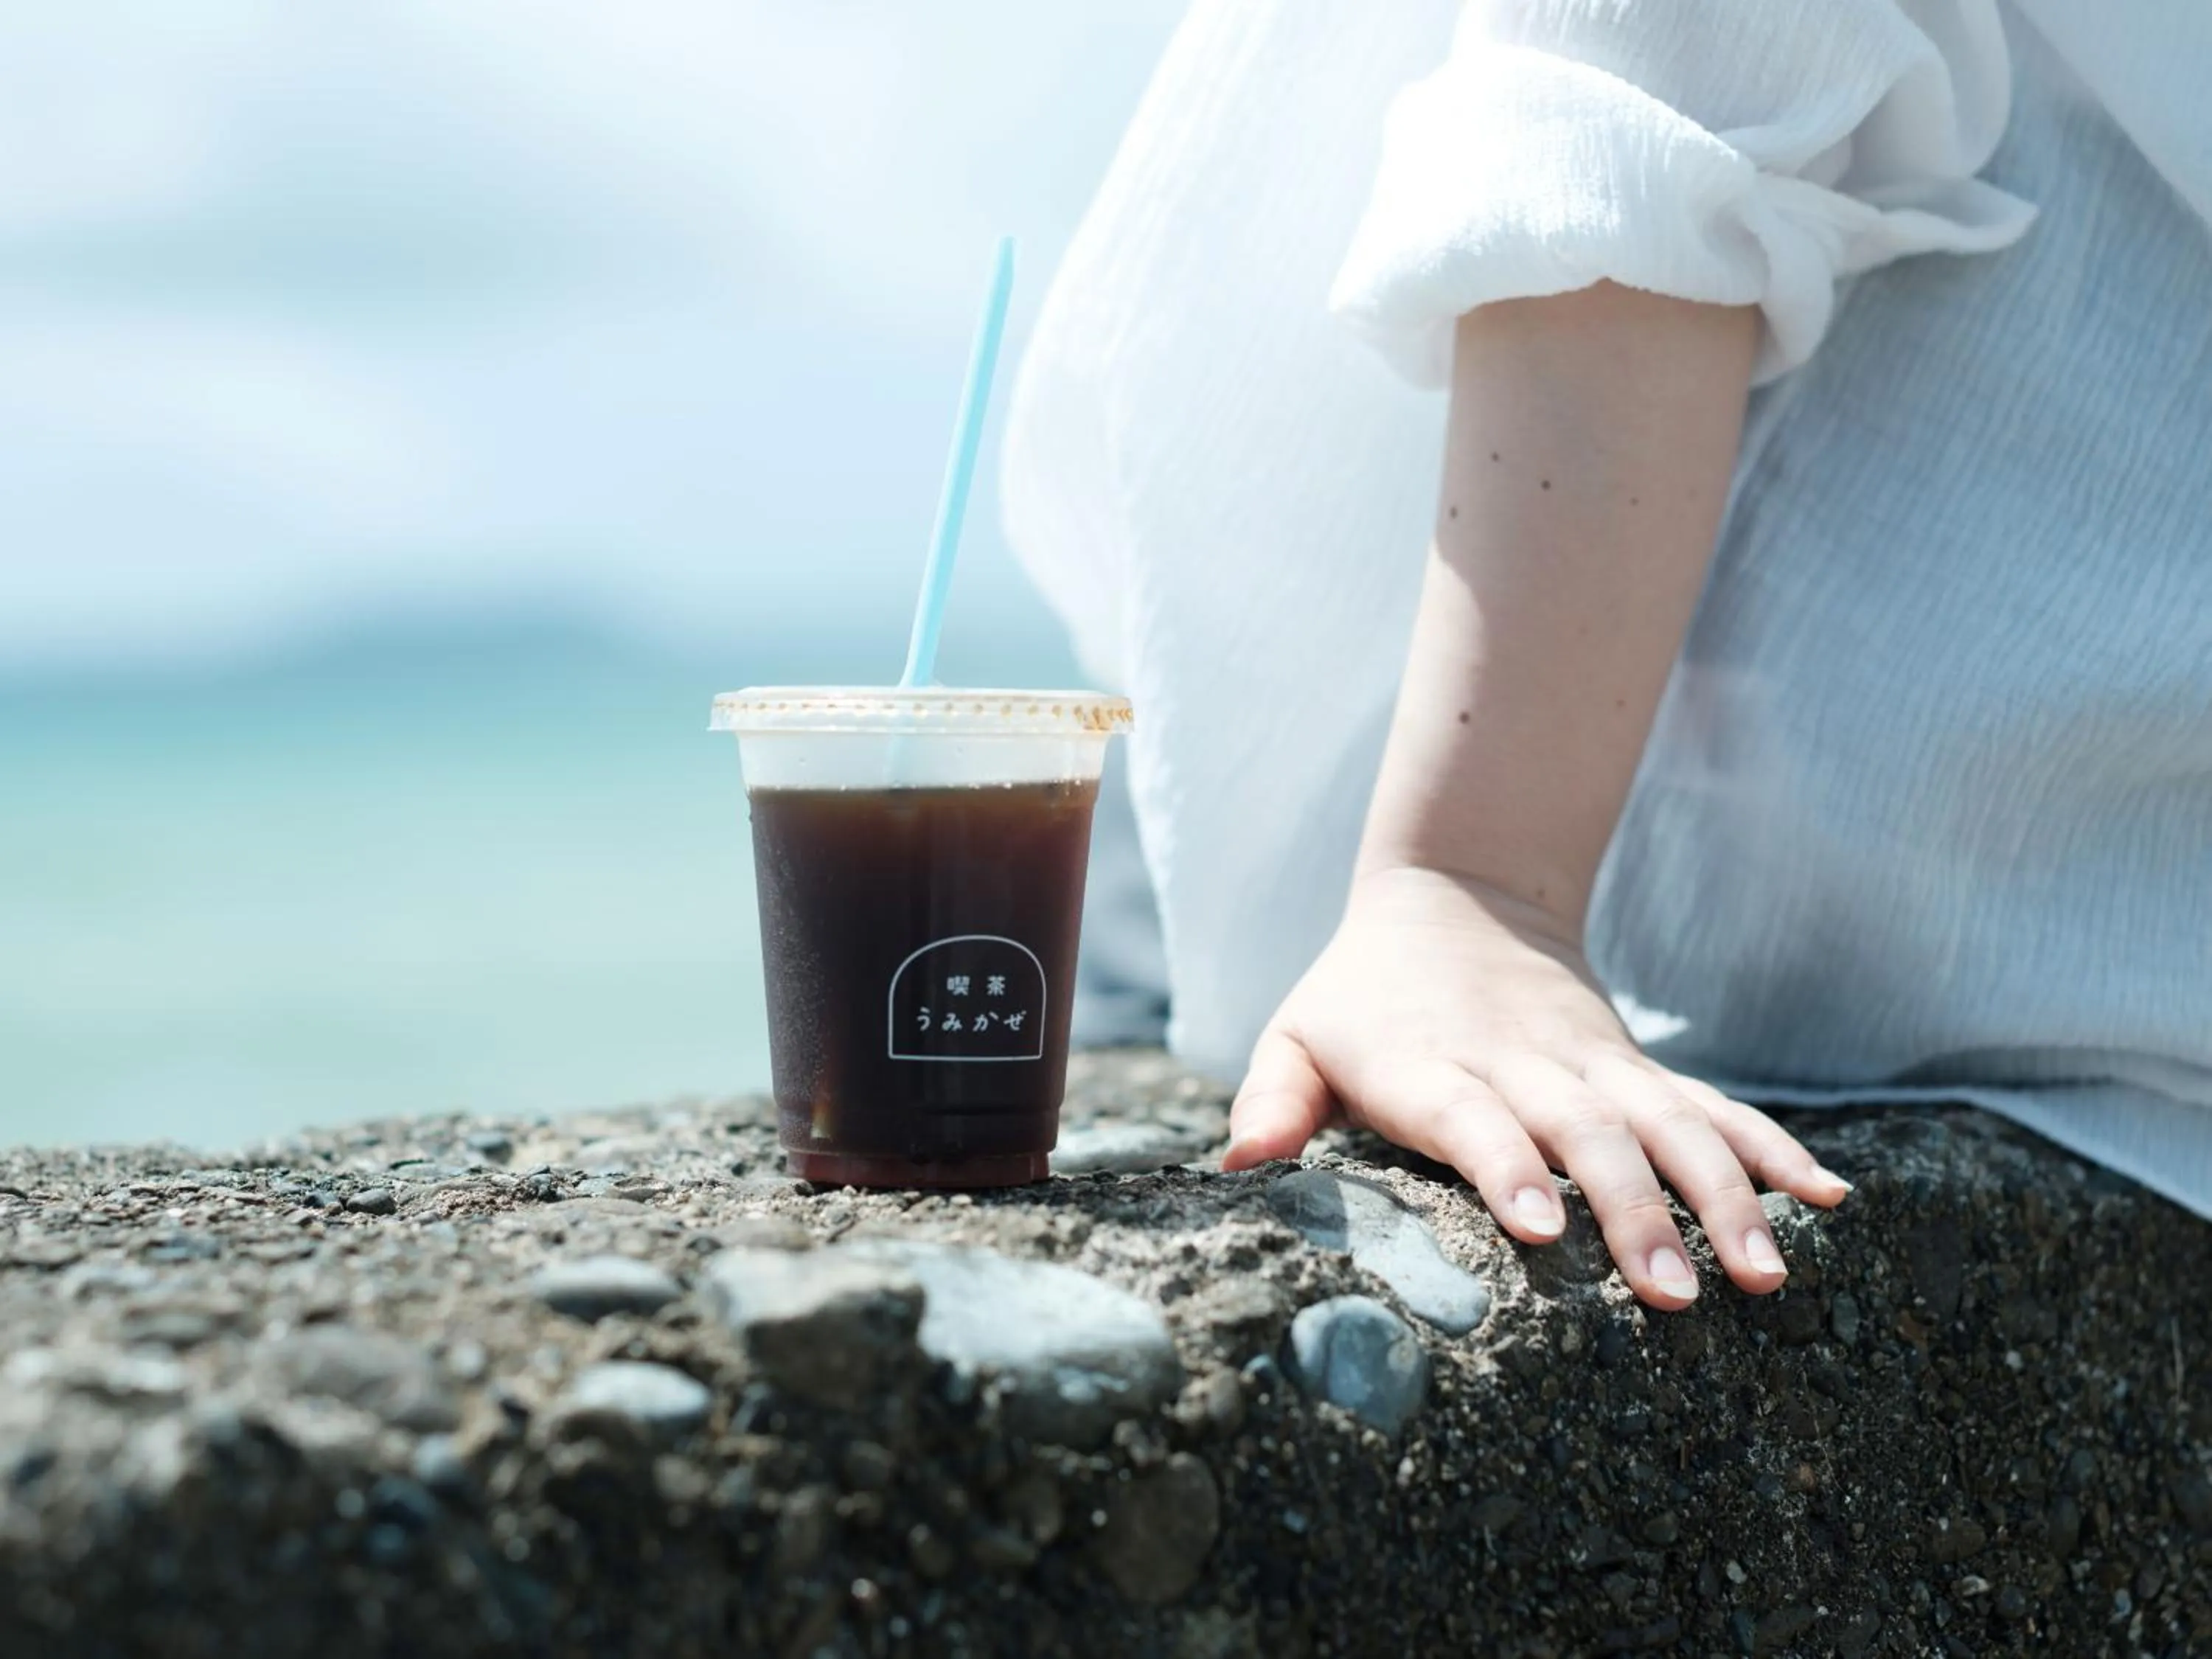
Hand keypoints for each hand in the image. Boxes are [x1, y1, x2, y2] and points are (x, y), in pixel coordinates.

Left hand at [1221, 866, 1850, 1307]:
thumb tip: (1237, 1167)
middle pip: (1589, 1136)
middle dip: (1637, 1211)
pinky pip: (1719, 1110)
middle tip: (1676, 1293)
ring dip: (1727, 1196)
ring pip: (1672, 1127)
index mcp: (1435, 1069)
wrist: (1455, 897)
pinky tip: (1835, 1201)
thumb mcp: (1299, 1033)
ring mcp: (1597, 1069)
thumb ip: (1271, 1097)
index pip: (1474, 1120)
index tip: (1543, 1225)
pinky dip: (1776, 1151)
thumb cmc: (1362, 996)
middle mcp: (1526, 1068)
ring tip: (1768, 1273)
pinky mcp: (1641, 1073)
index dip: (1508, 1167)